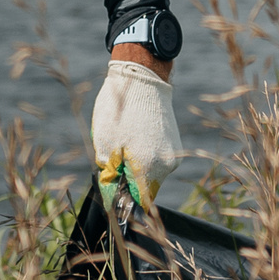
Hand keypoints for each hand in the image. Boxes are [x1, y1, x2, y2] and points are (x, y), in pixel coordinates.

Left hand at [92, 58, 181, 208]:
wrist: (142, 78)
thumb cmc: (119, 110)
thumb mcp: (104, 144)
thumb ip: (109, 174)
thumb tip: (113, 193)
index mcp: (148, 169)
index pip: (137, 201)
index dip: (122, 199)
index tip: (111, 189)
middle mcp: (167, 166)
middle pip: (145, 188)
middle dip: (128, 181)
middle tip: (111, 162)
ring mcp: (173, 154)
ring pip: (151, 173)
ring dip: (136, 167)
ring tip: (122, 143)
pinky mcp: (175, 144)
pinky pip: (158, 159)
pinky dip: (145, 155)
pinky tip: (133, 136)